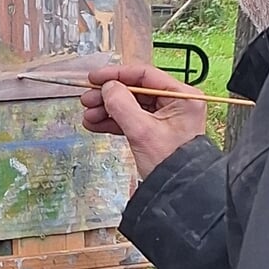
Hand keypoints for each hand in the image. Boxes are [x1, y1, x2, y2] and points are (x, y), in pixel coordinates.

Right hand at [80, 63, 208, 179]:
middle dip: (108, 96)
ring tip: (88, 116)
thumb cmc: (170, 163)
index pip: (144, 75)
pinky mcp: (156, 131)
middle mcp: (175, 103)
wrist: (178, 193)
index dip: (116, 75)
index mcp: (181, 96)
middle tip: (86, 100)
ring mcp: (165, 118)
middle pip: (135, 90)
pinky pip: (132, 120)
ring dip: (107, 110)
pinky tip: (95, 124)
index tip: (94, 78)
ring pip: (131, 106)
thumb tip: (107, 87)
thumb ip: (121, 104)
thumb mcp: (142, 131)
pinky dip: (113, 122)